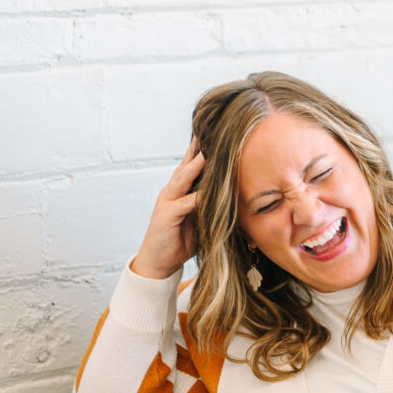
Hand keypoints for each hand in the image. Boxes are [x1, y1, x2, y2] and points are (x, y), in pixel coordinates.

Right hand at [132, 139, 205, 279]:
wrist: (158, 262)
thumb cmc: (181, 241)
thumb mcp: (200, 220)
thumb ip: (211, 207)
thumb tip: (234, 199)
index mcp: (180, 191)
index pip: (192, 165)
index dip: (202, 150)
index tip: (216, 134)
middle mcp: (172, 191)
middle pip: (186, 165)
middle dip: (198, 148)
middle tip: (210, 129)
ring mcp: (167, 202)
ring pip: (183, 179)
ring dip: (195, 166)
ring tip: (207, 151)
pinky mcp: (166, 216)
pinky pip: (184, 204)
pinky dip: (196, 197)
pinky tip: (206, 191)